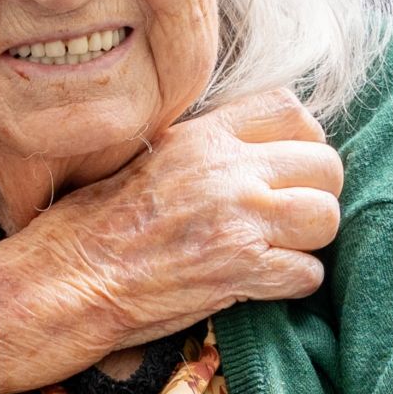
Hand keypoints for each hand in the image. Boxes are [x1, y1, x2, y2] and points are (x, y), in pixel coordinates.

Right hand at [0, 89, 341, 393]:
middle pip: (325, 165)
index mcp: (202, 136)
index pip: (291, 110)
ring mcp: (238, 221)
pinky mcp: (241, 272)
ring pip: (325, 218)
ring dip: (309, 240)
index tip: (287, 165)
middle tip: (289, 216)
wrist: (67, 280)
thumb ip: (201, 148)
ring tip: (280, 250)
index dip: (302, 140)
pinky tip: (264, 283)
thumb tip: (244, 148)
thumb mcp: (145, 158)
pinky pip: (308, 273)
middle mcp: (227, 170)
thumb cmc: (91, 224)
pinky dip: (294, 283)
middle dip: (315, 193)